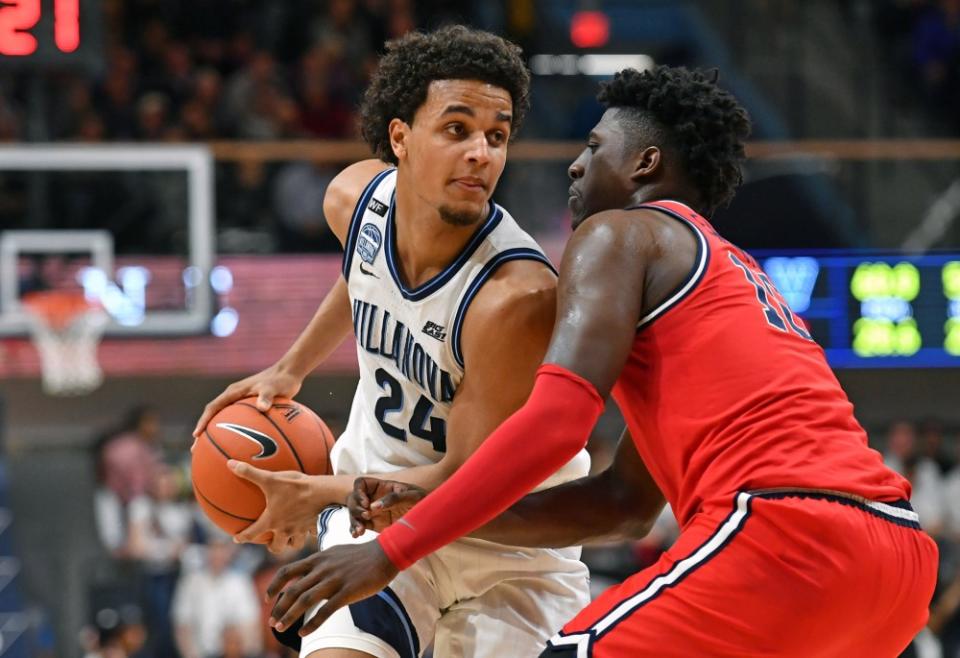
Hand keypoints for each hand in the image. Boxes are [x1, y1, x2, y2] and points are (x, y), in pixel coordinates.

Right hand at [192, 363, 303, 439]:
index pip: (213, 407)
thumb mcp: (273, 387)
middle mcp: (234, 397)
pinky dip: (236, 435)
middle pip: (214, 417)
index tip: (196, 435)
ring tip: (213, 453)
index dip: (204, 421)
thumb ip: (267, 396)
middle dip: (204, 433)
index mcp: (234, 392)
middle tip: (196, 449)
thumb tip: (262, 408)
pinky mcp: (251, 408)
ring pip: (224, 421)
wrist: (290, 374)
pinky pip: (240, 424)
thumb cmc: (281, 380)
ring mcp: (241, 403)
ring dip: (217, 435)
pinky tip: (241, 450)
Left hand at [228, 460, 327, 552]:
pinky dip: (310, 532)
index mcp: (271, 521)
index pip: (252, 534)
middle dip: (272, 546)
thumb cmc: (295, 486)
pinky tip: (311, 525)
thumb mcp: (270, 478)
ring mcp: (300, 529)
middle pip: (277, 547)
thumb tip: (230, 464)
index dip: (243, 537)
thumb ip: (249, 472)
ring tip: (290, 537)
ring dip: (291, 543)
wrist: (321, 492)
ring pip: (295, 545)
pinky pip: (312, 534)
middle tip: (270, 541)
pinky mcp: (314, 526)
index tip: (238, 539)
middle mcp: (285, 529)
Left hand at [267, 540, 398, 635]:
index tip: (267, 598)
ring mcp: (334, 580)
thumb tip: (308, 570)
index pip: (287, 571)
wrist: (385, 553)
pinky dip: (312, 624)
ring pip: (305, 601)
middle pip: (293, 590)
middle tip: (271, 621)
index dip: (274, 586)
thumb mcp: (335, 553)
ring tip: (279, 628)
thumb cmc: (361, 554)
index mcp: (318, 558)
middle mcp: (322, 569)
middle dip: (279, 607)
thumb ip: (320, 562)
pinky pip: (325, 610)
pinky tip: (303, 633)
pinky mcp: (347, 592)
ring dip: (289, 617)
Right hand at [347, 477, 426, 536]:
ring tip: (360, 531)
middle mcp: (374, 498)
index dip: (358, 491)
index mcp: (382, 486)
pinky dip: (355, 530)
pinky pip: (360, 526)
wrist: (429, 519)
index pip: (361, 483)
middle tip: (366, 516)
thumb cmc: (423, 501)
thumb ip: (394, 498)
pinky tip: (357, 534)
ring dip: (354, 521)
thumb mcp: (412, 496)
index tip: (366, 502)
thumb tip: (373, 506)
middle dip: (356, 508)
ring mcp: (373, 512)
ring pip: (354, 514)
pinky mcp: (374, 525)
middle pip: (354, 499)